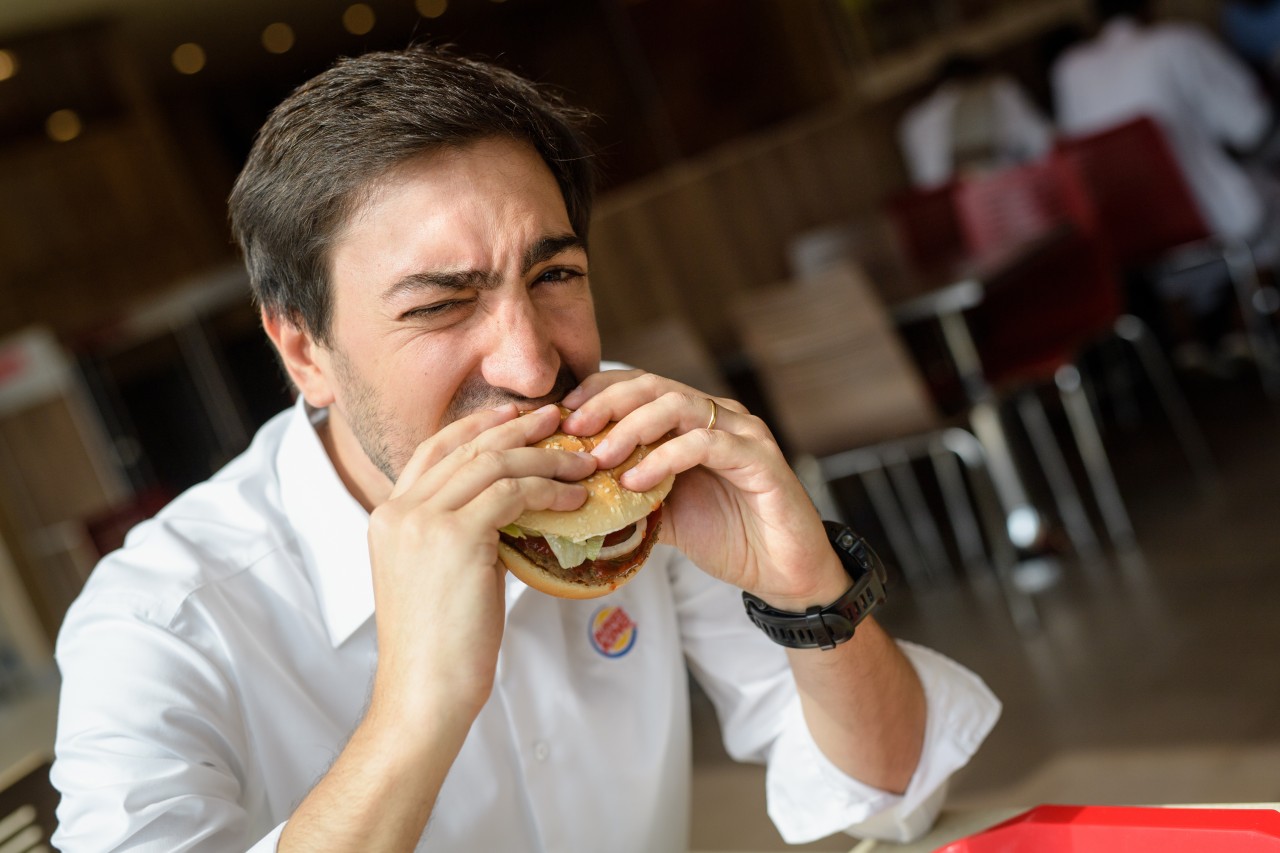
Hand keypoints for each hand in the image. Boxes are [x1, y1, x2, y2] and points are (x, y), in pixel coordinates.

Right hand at [365, 403, 595, 722]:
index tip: (513, 416)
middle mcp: (399, 510)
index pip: (433, 450)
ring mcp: (422, 520)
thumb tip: (509, 514)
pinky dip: (549, 490)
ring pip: (493, 464)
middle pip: (466, 447)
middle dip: (517, 428)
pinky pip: (512, 493)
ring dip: (544, 458)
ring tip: (582, 461)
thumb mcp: (440, 577)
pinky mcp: (455, 537)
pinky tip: (575, 498)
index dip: (475, 426)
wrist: (425, 693)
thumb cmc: (440, 648)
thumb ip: (461, 536)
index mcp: (387, 516)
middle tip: (558, 418)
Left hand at [560, 371, 846, 610]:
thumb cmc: (728, 537)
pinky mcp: (759, 458)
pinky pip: (706, 444)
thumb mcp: (663, 514)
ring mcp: (741, 433)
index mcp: (693, 422)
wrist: (784, 573)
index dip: (597, 393)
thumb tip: (569, 497)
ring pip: (677, 405)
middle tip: (572, 428)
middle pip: (653, 385)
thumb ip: (626, 497)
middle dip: (606, 403)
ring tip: (600, 458)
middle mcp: (717, 416)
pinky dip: (665, 458)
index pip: (639, 386)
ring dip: (631, 428)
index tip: (560, 415)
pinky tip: (636, 482)